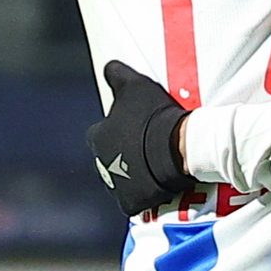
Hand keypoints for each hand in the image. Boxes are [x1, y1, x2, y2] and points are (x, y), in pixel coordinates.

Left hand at [90, 60, 202, 213]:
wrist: (174, 148)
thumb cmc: (152, 115)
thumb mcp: (134, 84)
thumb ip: (116, 74)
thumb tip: (108, 66)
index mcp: (97, 136)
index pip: (100, 133)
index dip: (117, 130)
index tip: (135, 128)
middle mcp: (100, 164)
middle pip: (111, 159)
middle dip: (124, 155)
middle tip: (148, 148)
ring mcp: (115, 186)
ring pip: (122, 181)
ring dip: (134, 175)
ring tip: (158, 166)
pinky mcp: (130, 204)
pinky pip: (136, 201)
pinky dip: (144, 195)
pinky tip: (159, 186)